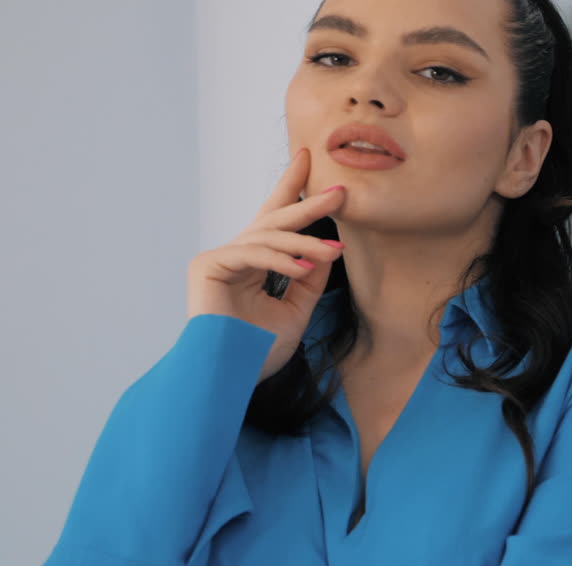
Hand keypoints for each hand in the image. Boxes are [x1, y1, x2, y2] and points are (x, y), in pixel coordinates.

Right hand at [186, 147, 346, 384]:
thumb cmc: (258, 350)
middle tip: (340, 190)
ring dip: (306, 242)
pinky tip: (306, 266)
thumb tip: (329, 248)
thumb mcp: (296, 310)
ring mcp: (219, 258)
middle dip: (307, 203)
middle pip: (274, 220)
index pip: (276, 221)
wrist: (233, 376)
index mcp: (254, 263)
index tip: (308, 161)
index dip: (292, 189)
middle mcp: (236, 255)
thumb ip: (309, 279)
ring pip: (268, 237)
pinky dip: (282, 259)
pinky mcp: (209, 265)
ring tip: (335, 250)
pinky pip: (253, 253)